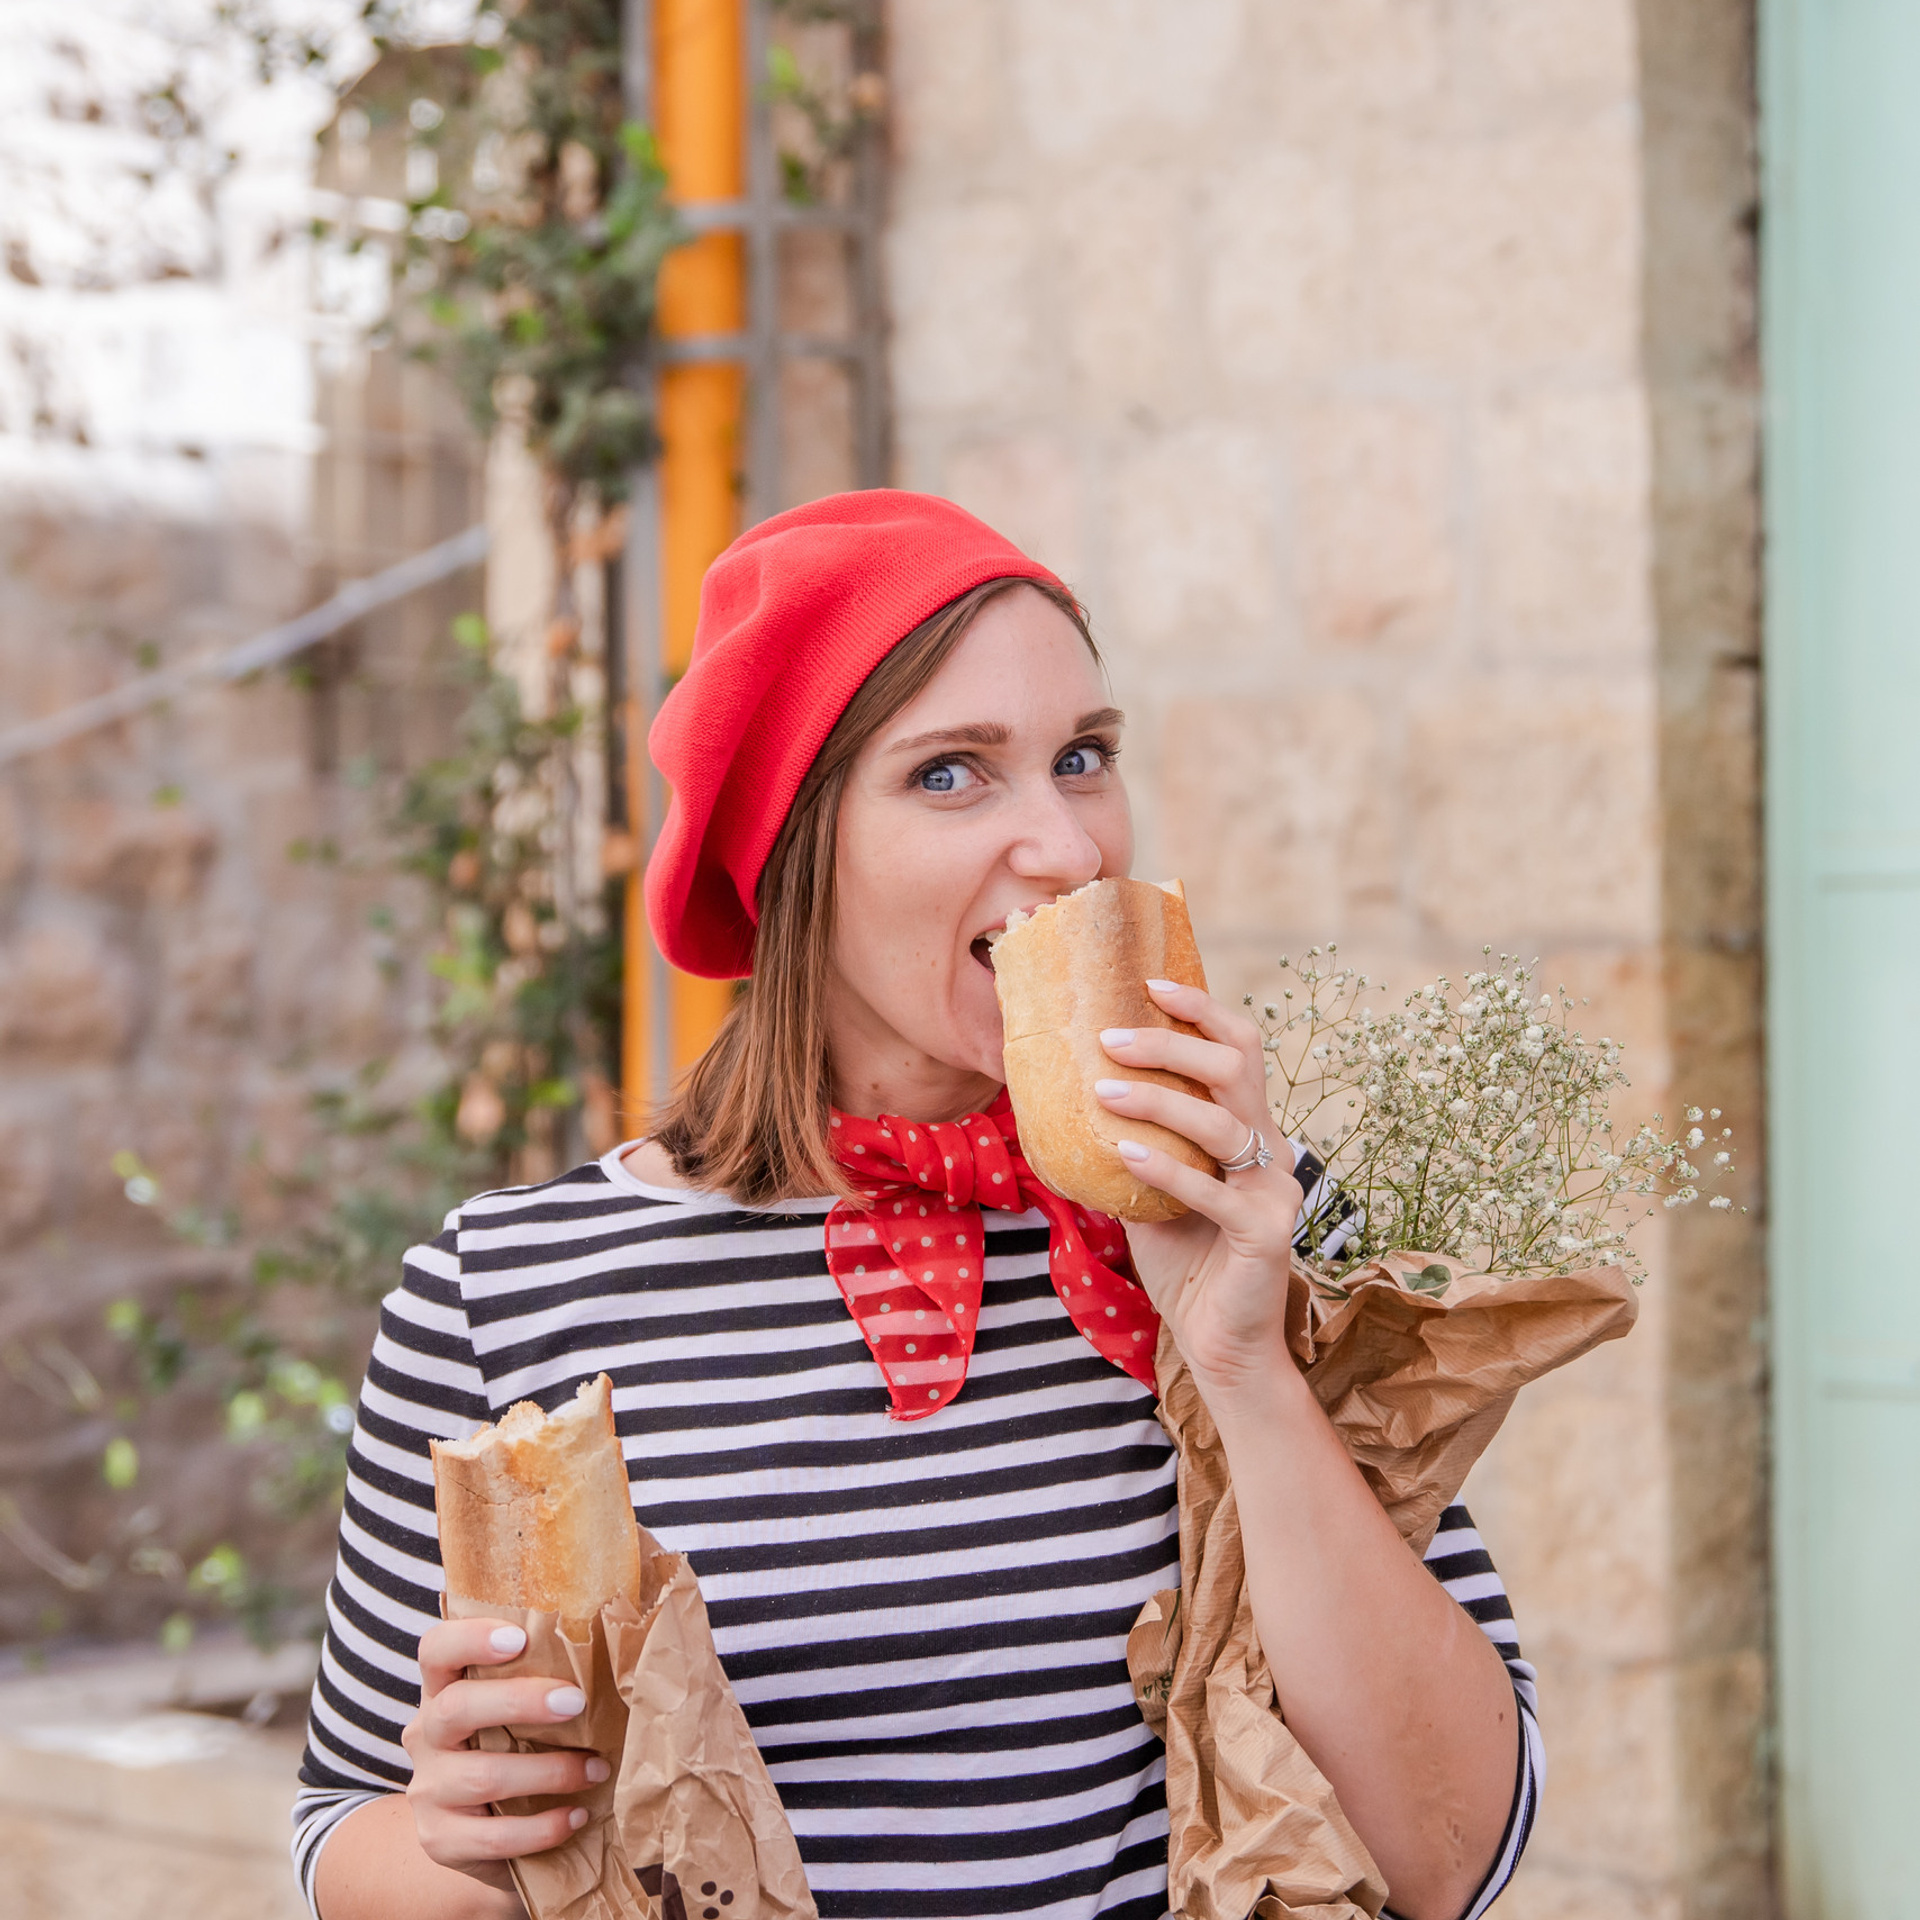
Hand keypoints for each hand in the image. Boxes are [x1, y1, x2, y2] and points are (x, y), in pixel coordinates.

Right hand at [402, 1617, 609, 1892]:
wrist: (484, 1833)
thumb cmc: (517, 1748)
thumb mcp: (521, 1710)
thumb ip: (546, 1676)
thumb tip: (619, 1642)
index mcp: (443, 1689)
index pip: (436, 1650)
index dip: (470, 1638)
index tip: (519, 1638)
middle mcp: (425, 1735)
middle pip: (455, 1708)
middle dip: (520, 1701)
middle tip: (576, 1702)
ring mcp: (428, 1790)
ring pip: (482, 1776)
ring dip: (549, 1772)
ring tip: (597, 1768)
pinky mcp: (439, 1840)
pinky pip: (491, 1836)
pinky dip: (542, 1827)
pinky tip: (576, 1816)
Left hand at [1094, 980, 1304, 1401]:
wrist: (1221, 1343)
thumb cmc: (1185, 1263)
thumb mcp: (1150, 1190)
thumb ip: (1131, 1144)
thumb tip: (1064, 1097)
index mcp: (1250, 1129)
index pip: (1240, 1047)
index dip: (1201, 1009)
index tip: (1149, 983)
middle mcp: (1271, 1149)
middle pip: (1233, 1067)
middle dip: (1170, 1043)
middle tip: (1107, 1037)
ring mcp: (1275, 1190)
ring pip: (1223, 1122)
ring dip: (1158, 1101)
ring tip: (1103, 1093)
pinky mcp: (1267, 1233)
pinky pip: (1215, 1191)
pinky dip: (1168, 1168)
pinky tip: (1125, 1154)